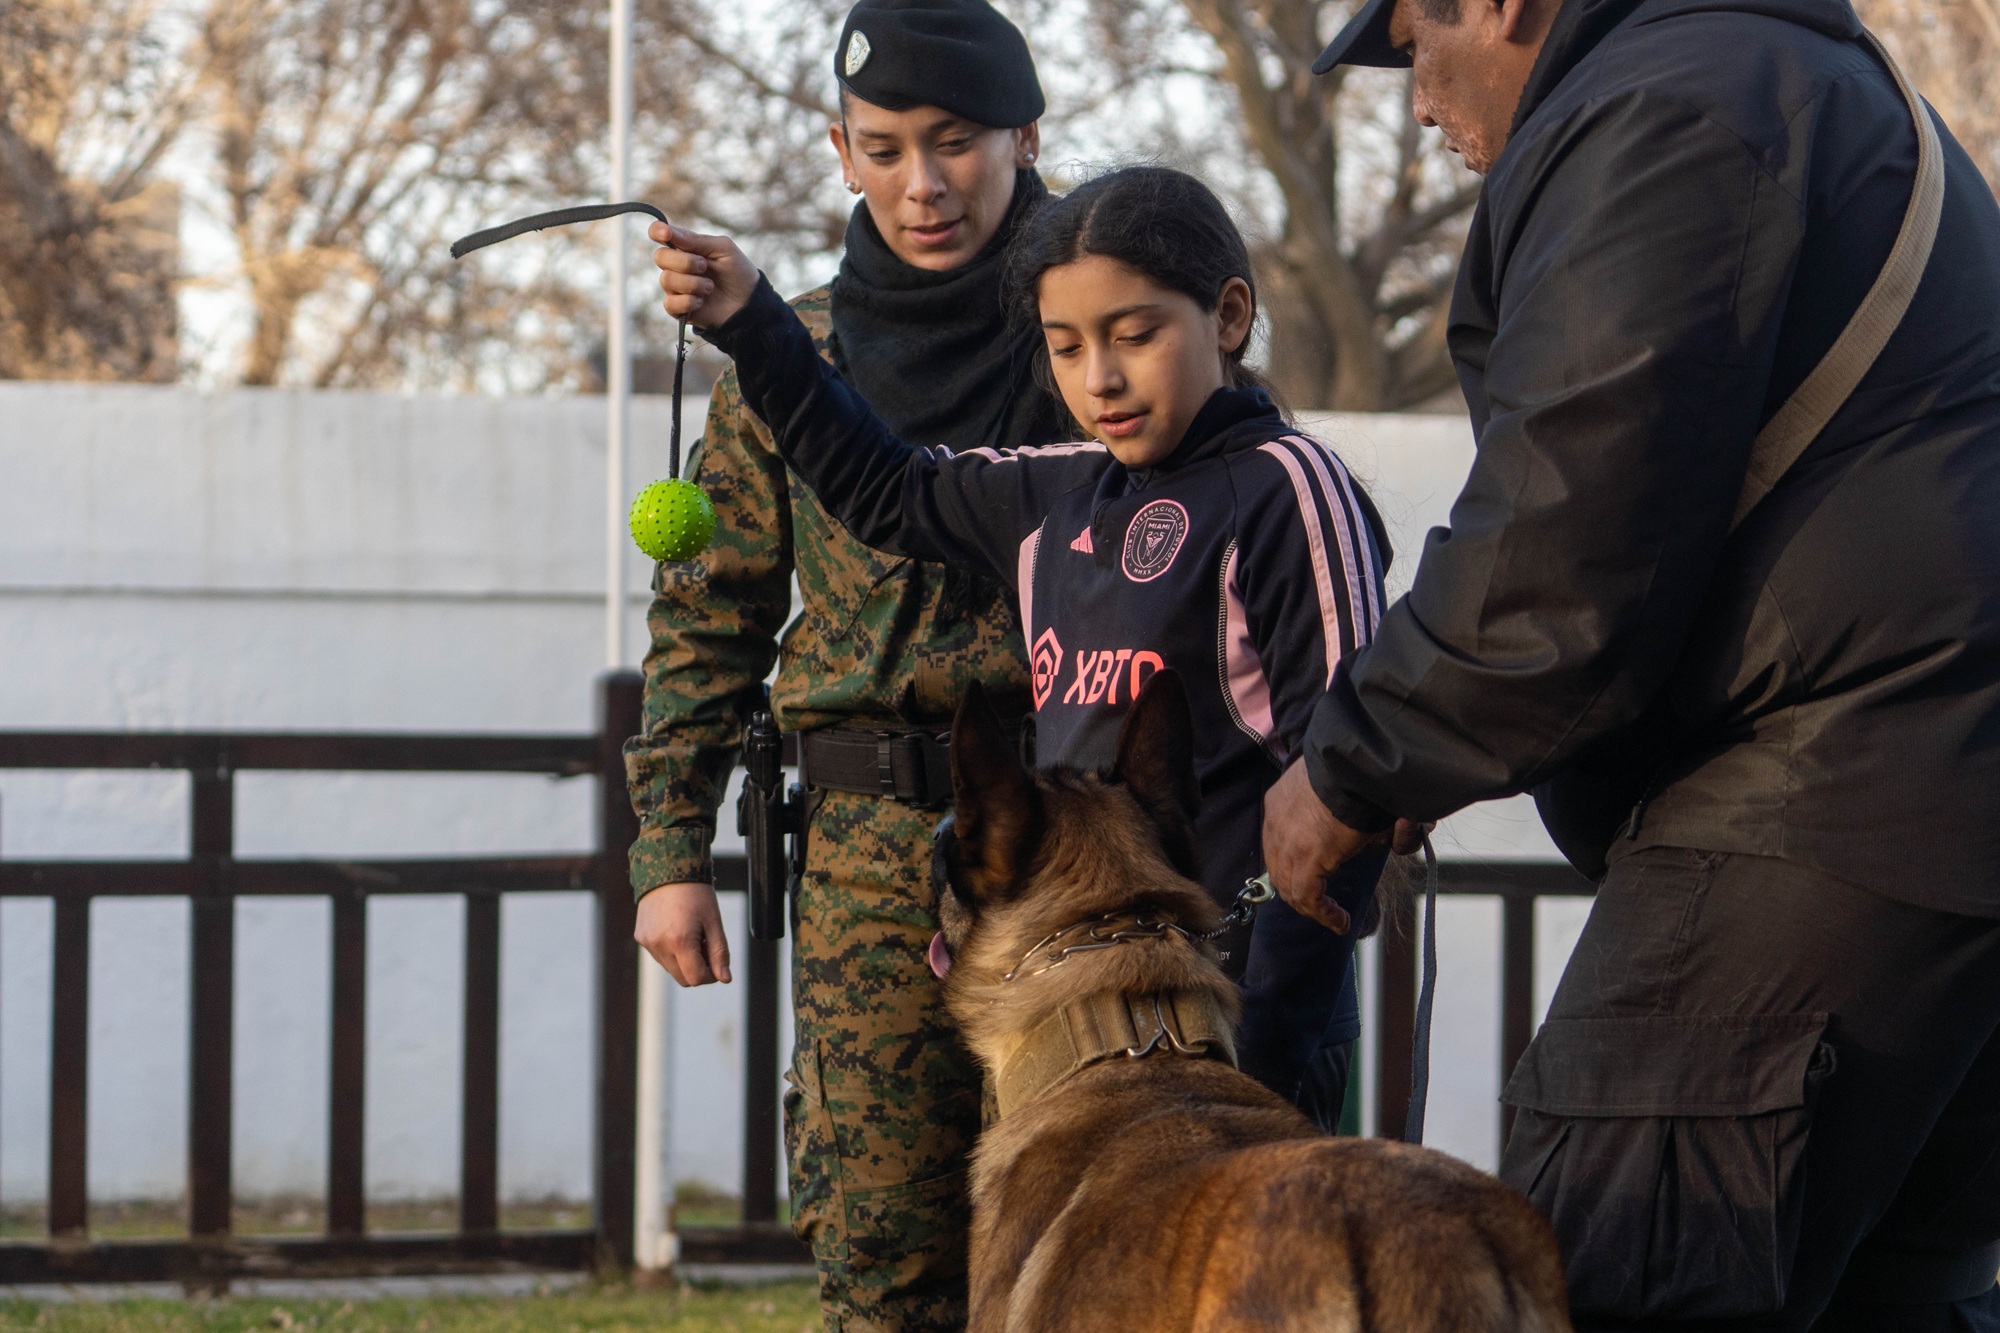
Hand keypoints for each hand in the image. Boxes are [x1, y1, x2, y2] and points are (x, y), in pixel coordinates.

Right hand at [635, 881, 732, 985]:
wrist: (668, 868)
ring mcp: (647, 942)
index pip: (696, 978)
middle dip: (698, 969)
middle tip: (707, 946)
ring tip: (692, 935)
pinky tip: (678, 930)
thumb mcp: (714, 921)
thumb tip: (725, 979)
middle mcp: (659, 945)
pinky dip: (671, 951)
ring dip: (684, 961)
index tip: (717, 962)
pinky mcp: (641, 937)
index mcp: (679, 941)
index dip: (711, 975)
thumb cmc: (696, 893)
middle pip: (683, 978)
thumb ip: (720, 953)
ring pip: (671, 969)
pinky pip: (660, 956)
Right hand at [650, 221, 757, 328]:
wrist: (748, 303)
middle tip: (705, 266)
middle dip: (684, 262)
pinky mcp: (678, 308)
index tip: (666, 234)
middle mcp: (676, 265)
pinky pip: (670, 303)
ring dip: (692, 283)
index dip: (657, 231)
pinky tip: (702, 301)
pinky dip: (688, 301)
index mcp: (685, 246)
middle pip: (660, 257)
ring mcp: (676, 287)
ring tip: (710, 287)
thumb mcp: (723, 249)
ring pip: (666, 280)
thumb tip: (670, 232)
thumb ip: (697, 241)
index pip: (659, 233)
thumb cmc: (737, 271)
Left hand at [1260, 760, 1429, 930]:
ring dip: (1311, 905)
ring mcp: (1287, 839)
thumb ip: (1369, 815)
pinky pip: (1307, 897)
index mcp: (1282, 799)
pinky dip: (1323, 913)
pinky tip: (1339, 921)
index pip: (1279, 841)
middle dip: (1297, 887)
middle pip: (1279, 865)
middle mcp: (1276, 819)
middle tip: (1319, 902)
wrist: (1360, 760)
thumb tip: (1397, 840)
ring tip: (1333, 917)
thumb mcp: (1356, 790)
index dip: (1293, 862)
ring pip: (1290, 885)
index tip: (1312, 877)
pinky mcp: (1305, 857)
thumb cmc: (1364, 769)